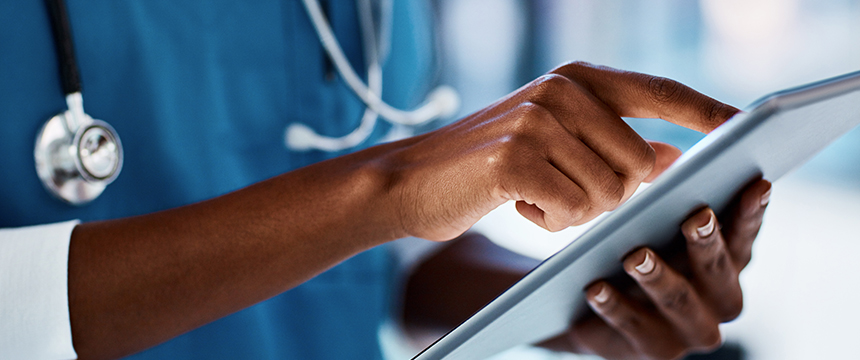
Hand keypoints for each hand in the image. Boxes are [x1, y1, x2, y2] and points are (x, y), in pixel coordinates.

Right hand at [384, 62, 736, 240]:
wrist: (409, 179)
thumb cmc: (489, 167)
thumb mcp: (554, 141)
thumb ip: (611, 140)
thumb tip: (670, 155)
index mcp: (576, 79)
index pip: (659, 91)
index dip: (706, 111)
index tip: (746, 127)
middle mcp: (561, 89)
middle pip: (639, 164)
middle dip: (609, 195)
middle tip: (560, 190)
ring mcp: (537, 119)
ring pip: (608, 193)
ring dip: (575, 211)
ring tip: (533, 194)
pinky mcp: (515, 158)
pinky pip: (570, 211)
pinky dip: (548, 222)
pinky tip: (516, 203)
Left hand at [540, 179, 771, 358]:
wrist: (594, 307)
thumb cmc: (637, 248)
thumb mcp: (655, 224)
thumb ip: (670, 197)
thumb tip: (675, 159)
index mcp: (729, 265)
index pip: (744, 237)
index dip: (752, 213)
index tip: (756, 184)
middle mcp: (718, 302)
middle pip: (717, 273)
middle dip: (707, 244)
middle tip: (695, 216)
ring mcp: (686, 331)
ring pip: (677, 301)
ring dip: (657, 276)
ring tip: (635, 255)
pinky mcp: (650, 350)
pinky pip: (631, 327)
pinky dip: (613, 306)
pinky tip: (595, 288)